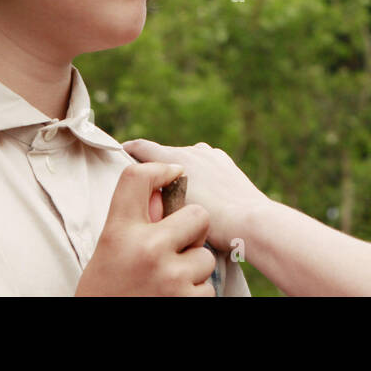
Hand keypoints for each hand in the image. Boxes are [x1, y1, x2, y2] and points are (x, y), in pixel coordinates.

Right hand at [76, 161, 216, 295]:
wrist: (96, 329)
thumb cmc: (107, 288)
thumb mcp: (111, 248)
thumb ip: (136, 217)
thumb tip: (167, 182)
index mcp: (119, 232)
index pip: (136, 179)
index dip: (160, 169)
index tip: (174, 172)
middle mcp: (146, 249)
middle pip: (196, 215)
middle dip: (191, 232)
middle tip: (174, 249)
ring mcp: (169, 276)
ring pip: (206, 257)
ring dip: (193, 270)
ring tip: (166, 282)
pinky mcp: (186, 302)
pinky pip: (208, 288)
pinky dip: (194, 296)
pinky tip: (171, 300)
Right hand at [123, 138, 269, 250]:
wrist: (249, 222)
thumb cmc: (211, 222)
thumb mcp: (172, 212)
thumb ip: (157, 197)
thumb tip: (147, 196)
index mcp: (176, 158)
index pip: (143, 147)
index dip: (129, 149)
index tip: (121, 151)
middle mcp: (193, 150)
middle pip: (166, 155)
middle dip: (157, 167)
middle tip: (149, 185)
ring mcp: (212, 154)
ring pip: (187, 158)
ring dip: (179, 170)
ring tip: (176, 191)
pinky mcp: (226, 163)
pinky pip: (205, 163)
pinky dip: (198, 172)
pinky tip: (199, 190)